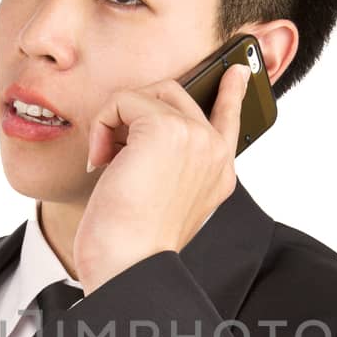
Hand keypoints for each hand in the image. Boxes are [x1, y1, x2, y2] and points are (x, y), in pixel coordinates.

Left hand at [73, 59, 250, 294]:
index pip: (231, 119)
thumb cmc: (133, 243)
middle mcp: (215, 152)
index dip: (232, 92)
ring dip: (113, 122)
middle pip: (175, 94)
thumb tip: (140, 124)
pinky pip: (123, 100)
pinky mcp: (165, 128)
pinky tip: (100, 160)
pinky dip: (101, 126)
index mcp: (220, 173)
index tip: (237, 71)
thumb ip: (169, 162)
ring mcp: (195, 136)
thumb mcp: (162, 198)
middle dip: (133, 113)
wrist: (129, 265)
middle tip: (113, 154)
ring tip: (106, 160)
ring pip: (147, 93)